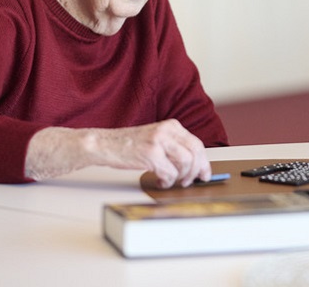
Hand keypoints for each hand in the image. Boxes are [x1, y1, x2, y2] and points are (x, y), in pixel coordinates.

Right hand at [25, 120, 211, 186]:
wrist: (104, 144)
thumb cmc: (129, 145)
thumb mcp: (156, 139)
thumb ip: (173, 148)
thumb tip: (194, 166)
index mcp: (172, 125)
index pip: (197, 144)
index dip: (203, 162)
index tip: (205, 174)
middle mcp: (167, 130)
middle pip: (196, 153)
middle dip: (196, 171)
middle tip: (190, 182)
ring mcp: (159, 141)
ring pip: (186, 163)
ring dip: (182, 178)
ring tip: (173, 182)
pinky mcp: (150, 154)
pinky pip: (170, 173)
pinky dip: (167, 182)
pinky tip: (160, 181)